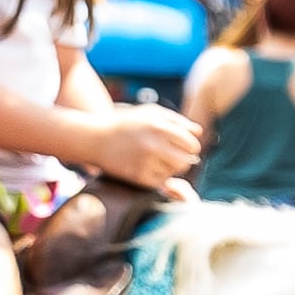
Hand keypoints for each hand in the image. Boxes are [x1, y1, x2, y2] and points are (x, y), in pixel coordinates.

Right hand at [82, 105, 203, 189]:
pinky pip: (161, 181)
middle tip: (172, 155)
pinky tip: (147, 166)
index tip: (183, 146)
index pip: (192, 145)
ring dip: (170, 168)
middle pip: (187, 162)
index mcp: (158, 126)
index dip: (191, 147)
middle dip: (183, 159)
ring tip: (156, 158)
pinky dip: (158, 176)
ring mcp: (145, 162)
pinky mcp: (138, 177)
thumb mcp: (150, 113)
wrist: (95, 139)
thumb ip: (177, 120)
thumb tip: (199, 131)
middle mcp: (153, 145)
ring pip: (174, 173)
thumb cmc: (126, 124)